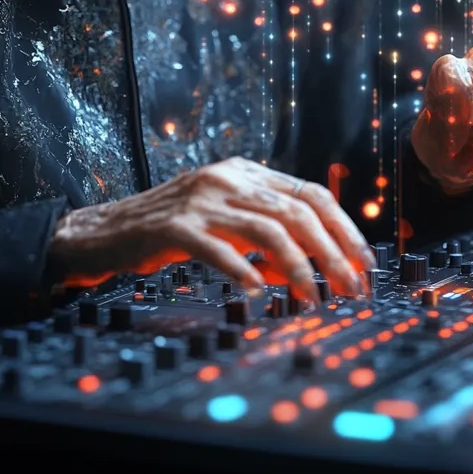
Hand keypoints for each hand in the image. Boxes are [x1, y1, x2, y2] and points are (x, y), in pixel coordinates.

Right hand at [48, 156, 375, 300]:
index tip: (365, 262)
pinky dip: (244, 273)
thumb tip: (309, 265)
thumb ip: (264, 231)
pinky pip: (219, 250)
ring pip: (268, 230)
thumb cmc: (170, 228)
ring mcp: (201, 199)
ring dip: (299, 270)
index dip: (344, 228)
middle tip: (351, 290)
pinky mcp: (175, 226)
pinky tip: (257, 296)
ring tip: (313, 302)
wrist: (108, 229)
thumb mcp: (224, 218)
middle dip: (333, 253)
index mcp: (245, 171)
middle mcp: (227, 178)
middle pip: (297, 211)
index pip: (311, 193)